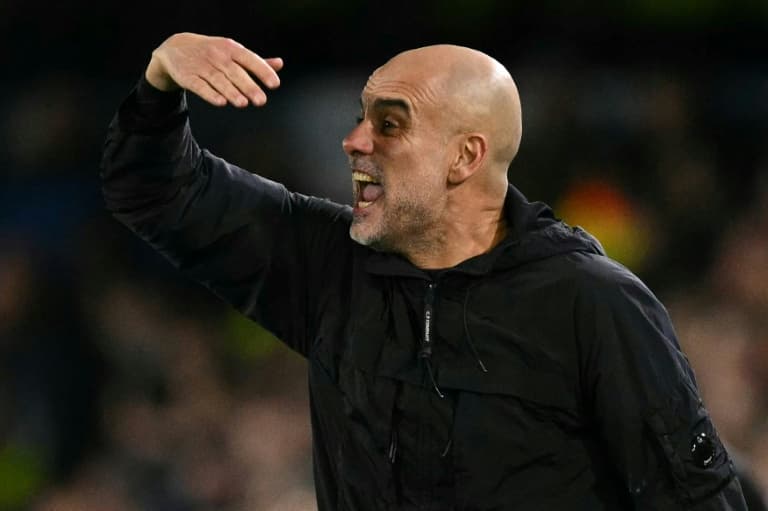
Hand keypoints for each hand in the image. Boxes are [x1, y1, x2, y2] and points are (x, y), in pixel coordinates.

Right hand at [144, 32, 282, 107]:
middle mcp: (217, 56)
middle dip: (248, 87)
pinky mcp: (187, 77)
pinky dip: (210, 94)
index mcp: (231, 48)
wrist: (175, 48)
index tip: (275, 84)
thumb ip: (256, 61)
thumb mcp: (232, 52)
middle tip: (261, 101)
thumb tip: (279, 64)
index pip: (250, 59)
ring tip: (243, 103)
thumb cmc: (212, 53)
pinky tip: (220, 102)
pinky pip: (199, 86)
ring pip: (218, 80)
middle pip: (235, 72)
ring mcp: (201, 66)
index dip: (262, 71)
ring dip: (231, 92)